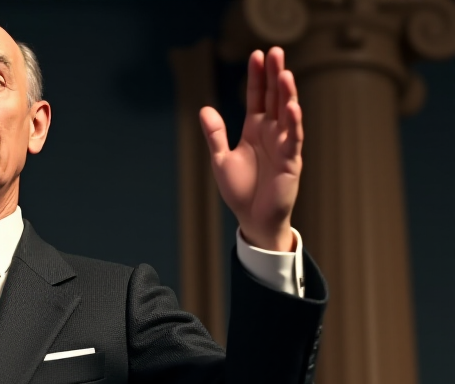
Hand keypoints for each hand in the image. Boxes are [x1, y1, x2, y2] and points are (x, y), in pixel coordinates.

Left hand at [199, 47, 301, 251]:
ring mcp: (284, 145)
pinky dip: (293, 123)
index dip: (257, 77)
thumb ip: (215, 135)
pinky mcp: (291, 161)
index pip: (258, 97)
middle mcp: (272, 132)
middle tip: (275, 50)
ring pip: (287, 114)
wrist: (252, 218)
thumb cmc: (240, 190)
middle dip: (275, 75)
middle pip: (275, 98)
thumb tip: (204, 109)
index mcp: (255, 129)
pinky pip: (294, 138)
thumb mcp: (221, 159)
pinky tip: (291, 106)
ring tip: (284, 72)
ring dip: (286, 93)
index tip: (256, 54)